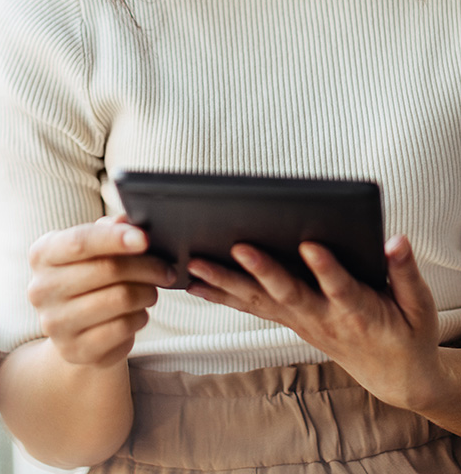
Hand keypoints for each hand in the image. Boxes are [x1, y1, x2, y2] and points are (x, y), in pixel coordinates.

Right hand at [28, 215, 174, 368]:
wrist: (76, 328)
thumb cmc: (89, 276)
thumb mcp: (93, 247)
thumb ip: (109, 229)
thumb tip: (125, 221)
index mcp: (43, 254)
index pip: (80, 242)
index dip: (115, 238)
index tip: (144, 239)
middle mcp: (41, 289)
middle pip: (107, 270)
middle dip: (146, 267)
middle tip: (166, 269)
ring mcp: (55, 323)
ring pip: (120, 298)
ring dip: (147, 292)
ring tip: (152, 290)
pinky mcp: (75, 350)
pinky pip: (123, 327)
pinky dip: (140, 317)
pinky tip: (139, 312)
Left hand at [187, 235, 443, 413]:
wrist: (394, 374)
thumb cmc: (406, 333)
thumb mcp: (419, 305)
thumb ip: (405, 272)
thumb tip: (395, 240)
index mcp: (359, 310)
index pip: (341, 287)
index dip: (326, 268)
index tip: (311, 244)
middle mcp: (323, 317)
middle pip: (289, 293)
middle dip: (263, 271)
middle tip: (239, 246)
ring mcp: (302, 321)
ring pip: (260, 301)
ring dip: (227, 283)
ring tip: (196, 263)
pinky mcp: (290, 320)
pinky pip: (252, 308)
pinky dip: (223, 296)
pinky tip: (196, 284)